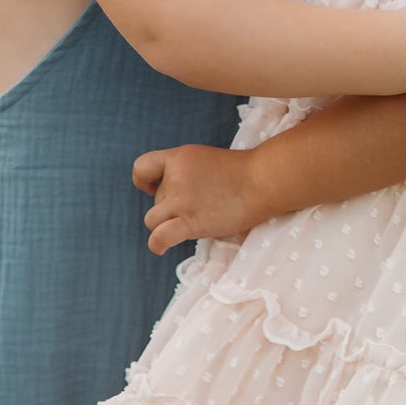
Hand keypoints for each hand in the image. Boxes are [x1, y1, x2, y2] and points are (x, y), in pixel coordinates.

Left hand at [133, 143, 264, 254]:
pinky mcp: (190, 221)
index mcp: (179, 158)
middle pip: (155, 200)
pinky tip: (161, 246)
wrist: (263, 181)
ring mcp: (181, 199)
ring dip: (168, 224)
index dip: (144, 181)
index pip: (142, 167)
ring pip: (152, 220)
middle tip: (202, 205)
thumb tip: (172, 197)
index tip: (154, 187)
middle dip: (172, 207)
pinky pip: (159, 236)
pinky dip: (157, 244)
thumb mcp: (206, 161)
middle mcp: (175, 176)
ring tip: (191, 223)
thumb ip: (186, 173)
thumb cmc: (243, 174)